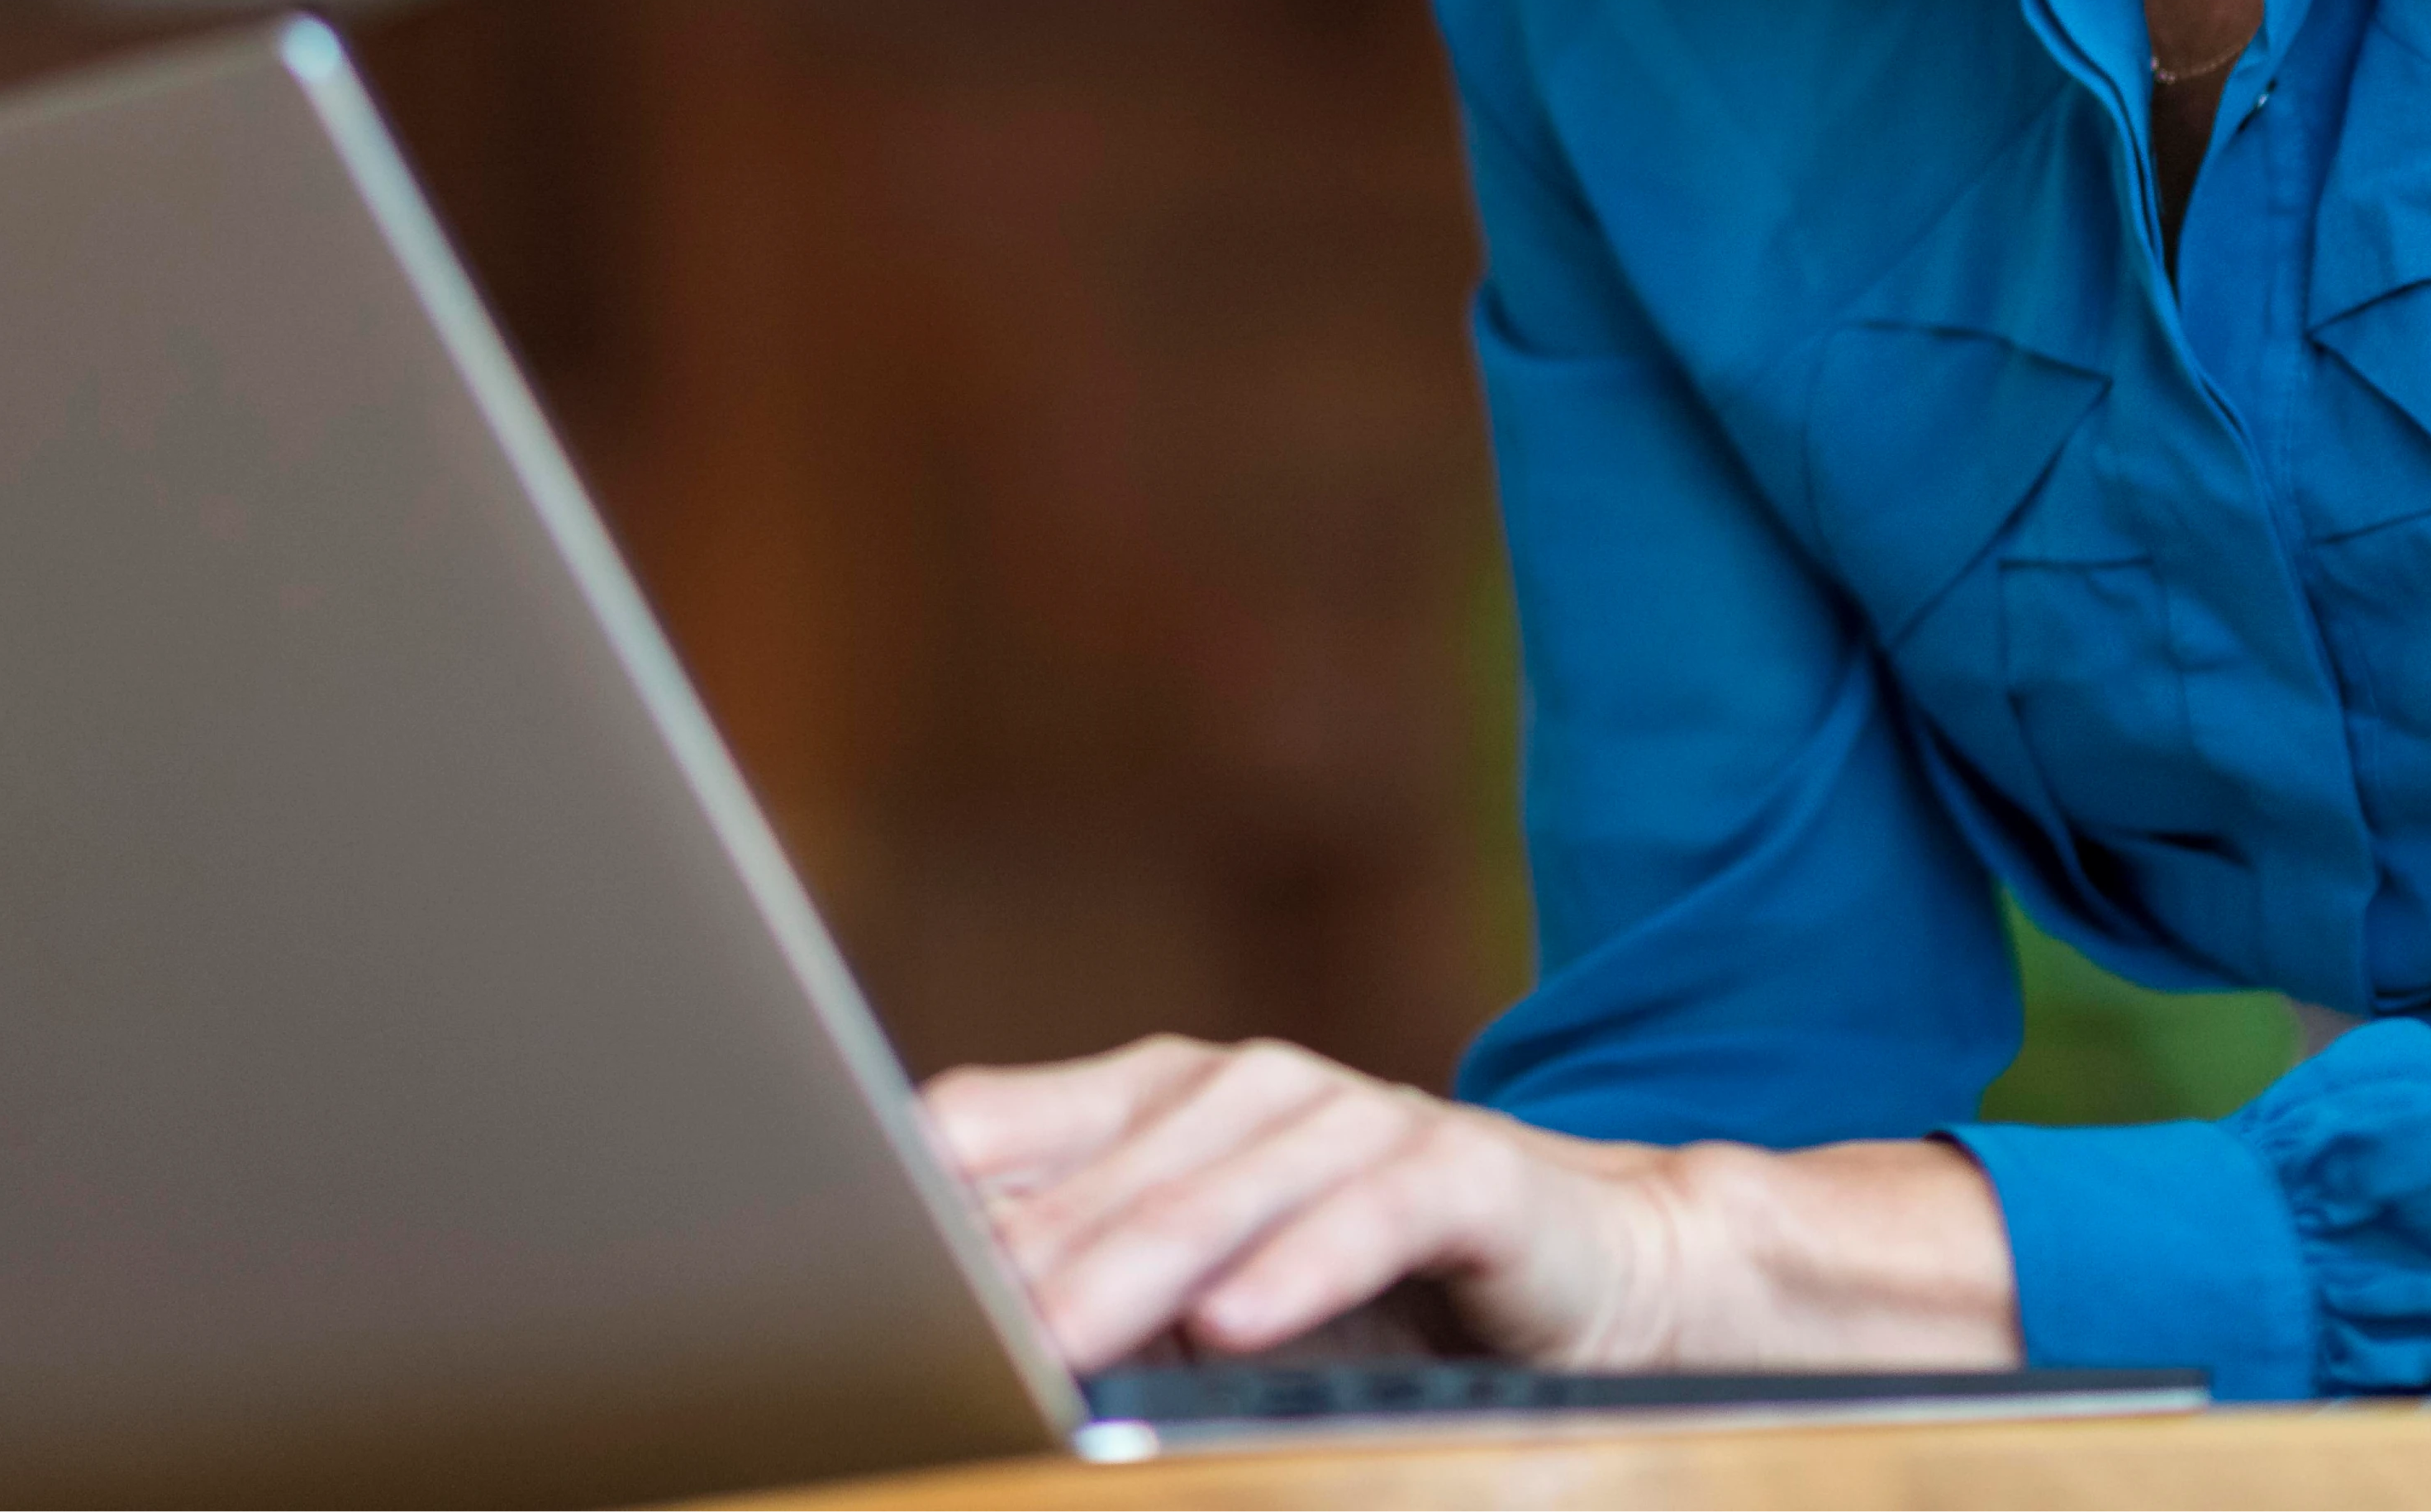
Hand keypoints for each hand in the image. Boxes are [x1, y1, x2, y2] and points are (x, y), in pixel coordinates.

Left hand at [918, 1034, 2019, 1376]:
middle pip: (1105, 1172)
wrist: (1600, 1268)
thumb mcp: (1203, 1278)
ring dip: (1139, 1265)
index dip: (916, 1196)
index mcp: (1159, 1103)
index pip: (1004, 1130)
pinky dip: (1307, 1264)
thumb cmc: (1373, 1285)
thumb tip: (920, 1299)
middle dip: (1019, 1262)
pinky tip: (1241, 1318)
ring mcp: (1356, 1119)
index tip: (830, 1258)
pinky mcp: (1465, 1169)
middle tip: (935, 1340)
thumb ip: (1082, 1261)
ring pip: (1225, 1188)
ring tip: (1059, 1339)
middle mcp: (1247, 1091)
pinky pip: (1375, 1211)